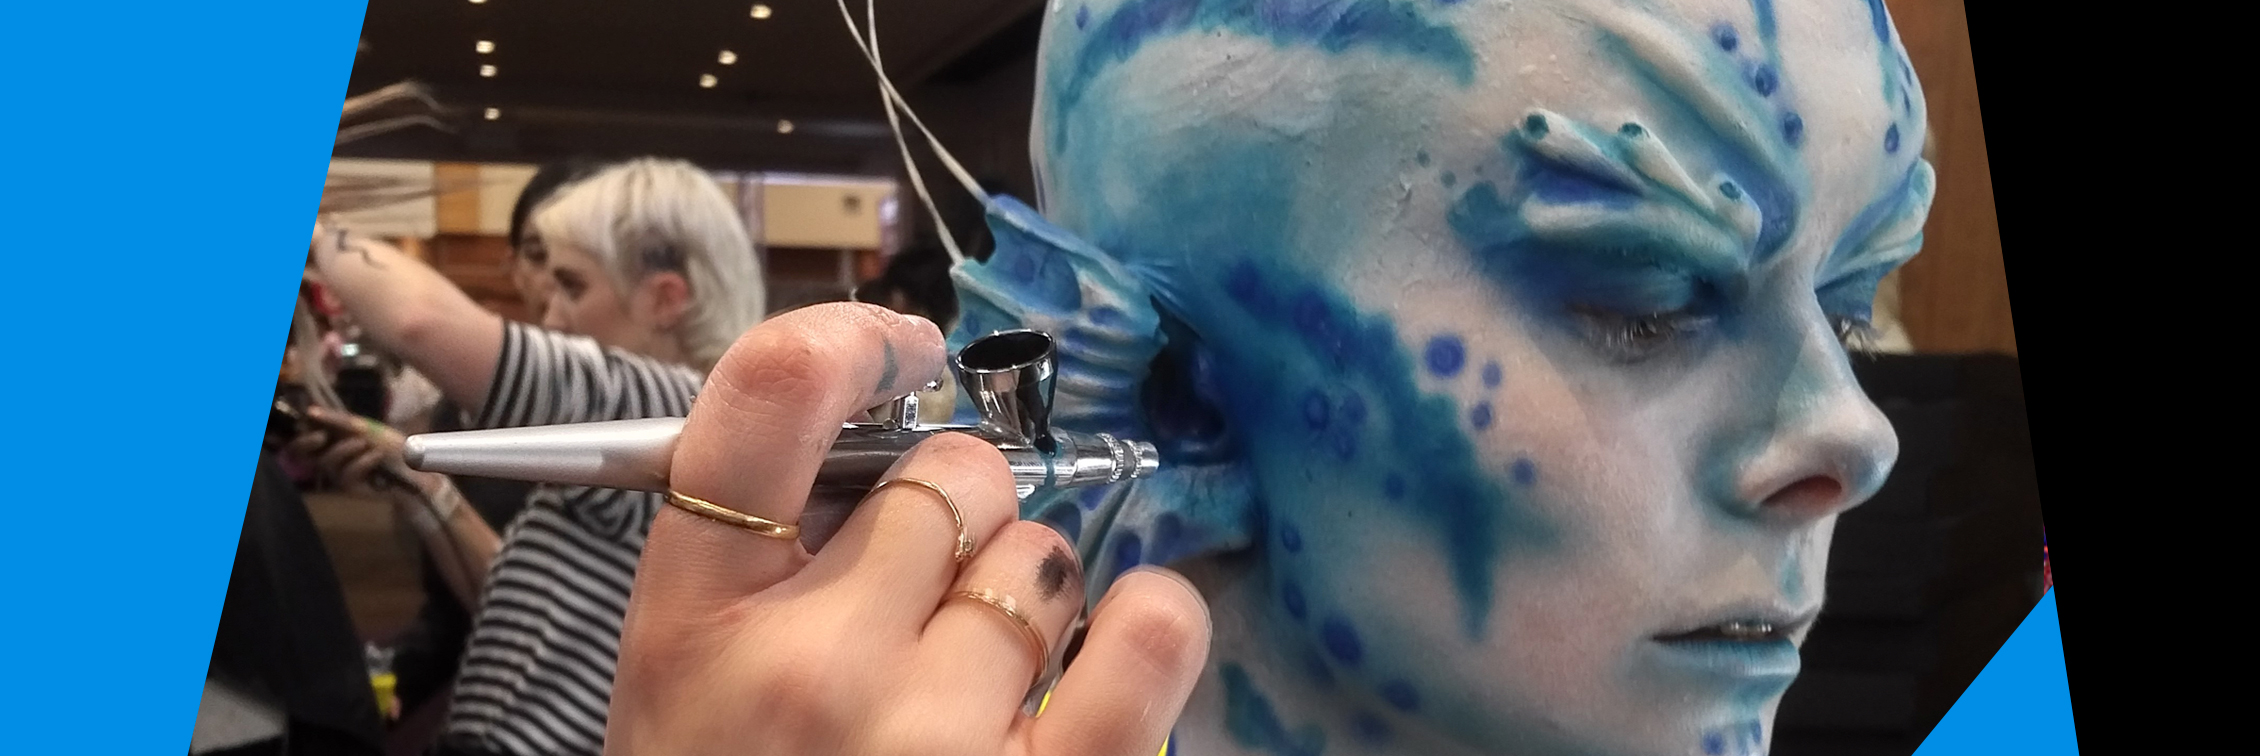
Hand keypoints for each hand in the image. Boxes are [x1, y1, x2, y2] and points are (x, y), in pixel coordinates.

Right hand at [284, 406, 417, 498]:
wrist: (416, 468)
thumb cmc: (391, 445)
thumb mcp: (366, 428)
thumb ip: (340, 421)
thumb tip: (310, 411)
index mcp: (332, 439)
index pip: (303, 436)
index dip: (299, 429)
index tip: (309, 420)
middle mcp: (330, 456)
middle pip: (301, 453)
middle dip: (307, 442)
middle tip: (322, 436)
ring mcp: (338, 473)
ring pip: (326, 461)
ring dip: (345, 448)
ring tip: (365, 443)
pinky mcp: (349, 487)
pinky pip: (346, 473)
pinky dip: (362, 461)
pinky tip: (377, 456)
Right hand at [606, 303, 1211, 755]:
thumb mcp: (689, 696)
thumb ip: (763, 569)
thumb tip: (887, 448)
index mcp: (692, 628)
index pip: (764, 398)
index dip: (853, 342)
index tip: (903, 351)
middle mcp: (805, 668)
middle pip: (944, 475)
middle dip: (958, 515)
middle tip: (935, 597)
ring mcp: (928, 737)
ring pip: (1045, 557)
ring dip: (1034, 599)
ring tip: (989, 681)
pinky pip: (1150, 631)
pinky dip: (1153, 625)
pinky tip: (1120, 651)